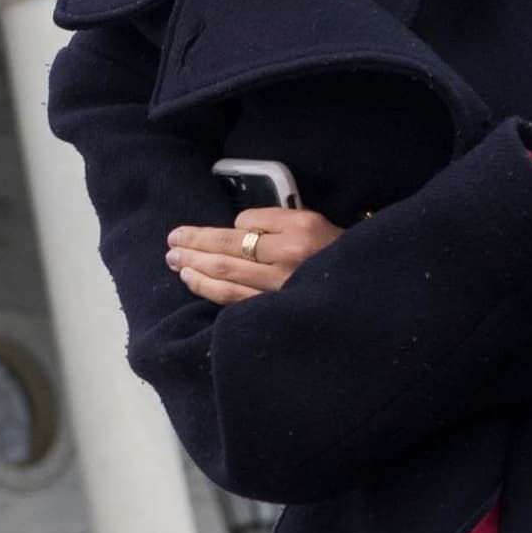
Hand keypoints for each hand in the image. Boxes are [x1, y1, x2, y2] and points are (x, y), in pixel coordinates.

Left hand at [167, 207, 340, 306]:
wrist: (361, 288)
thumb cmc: (331, 248)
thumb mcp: (311, 220)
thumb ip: (273, 219)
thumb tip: (235, 229)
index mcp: (298, 235)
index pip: (243, 229)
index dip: (214, 232)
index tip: (194, 233)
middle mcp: (288, 263)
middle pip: (228, 255)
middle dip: (194, 248)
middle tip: (170, 244)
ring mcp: (280, 292)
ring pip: (226, 280)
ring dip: (195, 269)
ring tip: (175, 261)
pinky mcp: (274, 313)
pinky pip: (234, 301)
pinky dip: (209, 290)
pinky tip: (193, 280)